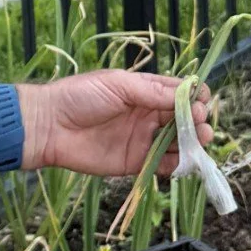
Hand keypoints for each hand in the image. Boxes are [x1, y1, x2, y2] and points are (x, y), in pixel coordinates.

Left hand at [24, 70, 212, 179]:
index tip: (201, 101)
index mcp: (144, 91)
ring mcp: (142, 139)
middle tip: (201, 123)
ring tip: (201, 141)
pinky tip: (185, 162)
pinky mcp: (134, 162)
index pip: (179, 93)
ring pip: (177, 143)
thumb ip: (153, 92)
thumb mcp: (119, 85)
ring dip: (192, 143)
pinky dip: (176, 165)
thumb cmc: (80, 96)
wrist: (49, 126)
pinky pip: (161, 165)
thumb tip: (187, 94)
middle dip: (197, 120)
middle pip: (183, 119)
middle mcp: (147, 115)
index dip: (194, 96)